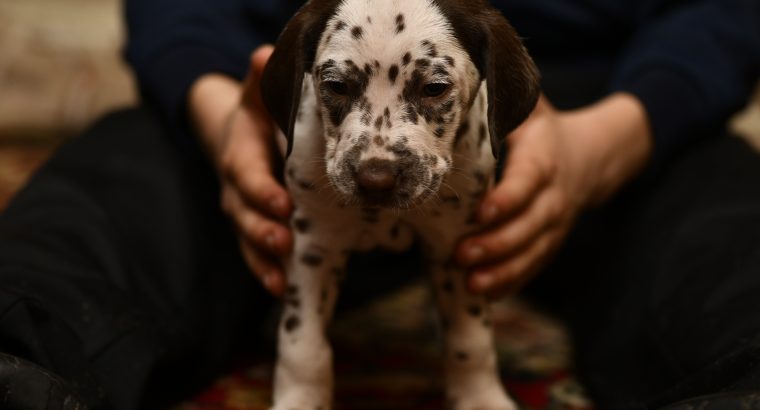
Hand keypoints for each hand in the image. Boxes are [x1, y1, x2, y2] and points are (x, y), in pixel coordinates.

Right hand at [189, 45, 291, 296]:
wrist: (236, 139)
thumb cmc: (256, 116)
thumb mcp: (256, 95)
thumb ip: (260, 80)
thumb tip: (265, 55)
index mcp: (239, 155)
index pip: (248, 175)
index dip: (263, 190)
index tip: (283, 203)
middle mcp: (236, 190)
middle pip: (244, 214)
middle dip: (262, 230)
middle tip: (283, 242)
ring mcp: (242, 214)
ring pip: (247, 241)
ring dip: (262, 260)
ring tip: (278, 280)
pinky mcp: (253, 230)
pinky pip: (255, 254)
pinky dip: (266, 272)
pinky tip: (280, 289)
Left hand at [456, 93, 651, 297]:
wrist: (592, 155)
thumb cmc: (543, 129)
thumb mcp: (529, 108)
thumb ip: (503, 102)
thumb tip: (461, 89)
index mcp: (544, 158)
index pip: (528, 181)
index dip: (507, 198)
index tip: (481, 213)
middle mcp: (554, 195)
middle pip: (530, 225)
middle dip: (496, 243)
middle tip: (461, 255)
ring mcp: (555, 223)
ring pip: (533, 252)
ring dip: (503, 271)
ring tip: (472, 284)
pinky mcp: (550, 241)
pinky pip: (534, 265)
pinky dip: (512, 281)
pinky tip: (485, 294)